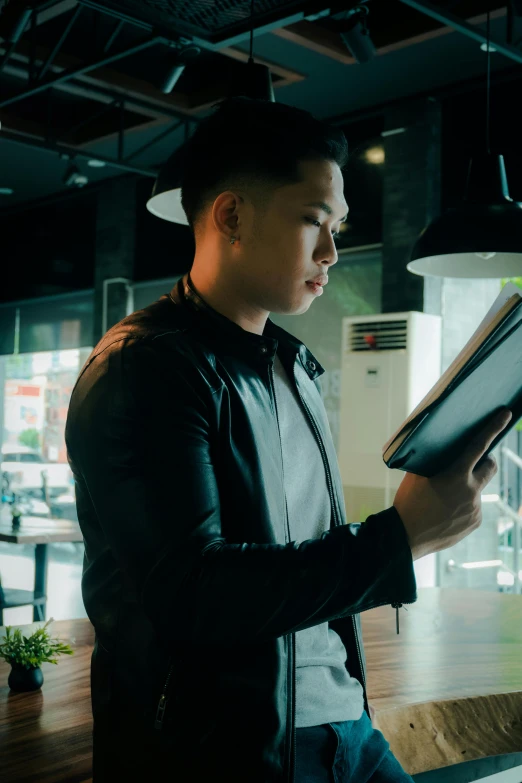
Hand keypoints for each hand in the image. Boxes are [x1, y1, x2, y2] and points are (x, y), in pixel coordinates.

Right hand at [393, 409, 511, 560]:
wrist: (406, 536)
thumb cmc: (408, 502)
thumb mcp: (417, 475)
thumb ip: (434, 462)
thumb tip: (444, 452)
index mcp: (456, 474)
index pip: (479, 445)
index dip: (493, 428)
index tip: (505, 415)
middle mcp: (471, 491)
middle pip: (490, 467)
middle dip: (485, 460)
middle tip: (474, 461)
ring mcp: (474, 508)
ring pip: (477, 490)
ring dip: (466, 488)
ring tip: (443, 498)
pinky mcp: (474, 522)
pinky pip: (472, 507)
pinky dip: (462, 506)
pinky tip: (446, 512)